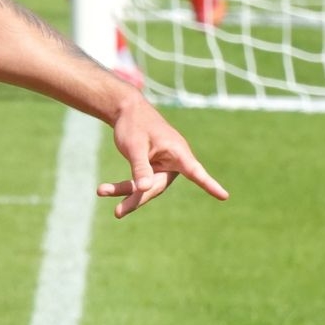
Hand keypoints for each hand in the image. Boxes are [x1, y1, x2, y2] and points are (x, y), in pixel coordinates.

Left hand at [96, 96, 229, 217]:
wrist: (127, 110)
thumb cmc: (134, 125)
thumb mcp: (135, 147)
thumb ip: (140, 167)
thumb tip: (145, 189)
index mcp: (178, 151)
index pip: (195, 171)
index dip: (209, 184)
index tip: (224, 196)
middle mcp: (174, 161)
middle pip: (157, 186)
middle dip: (137, 198)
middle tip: (118, 213)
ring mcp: (164, 166)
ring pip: (146, 186)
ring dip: (125, 191)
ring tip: (100, 191)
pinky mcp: (153, 168)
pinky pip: (140, 181)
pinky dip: (125, 186)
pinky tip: (106, 190)